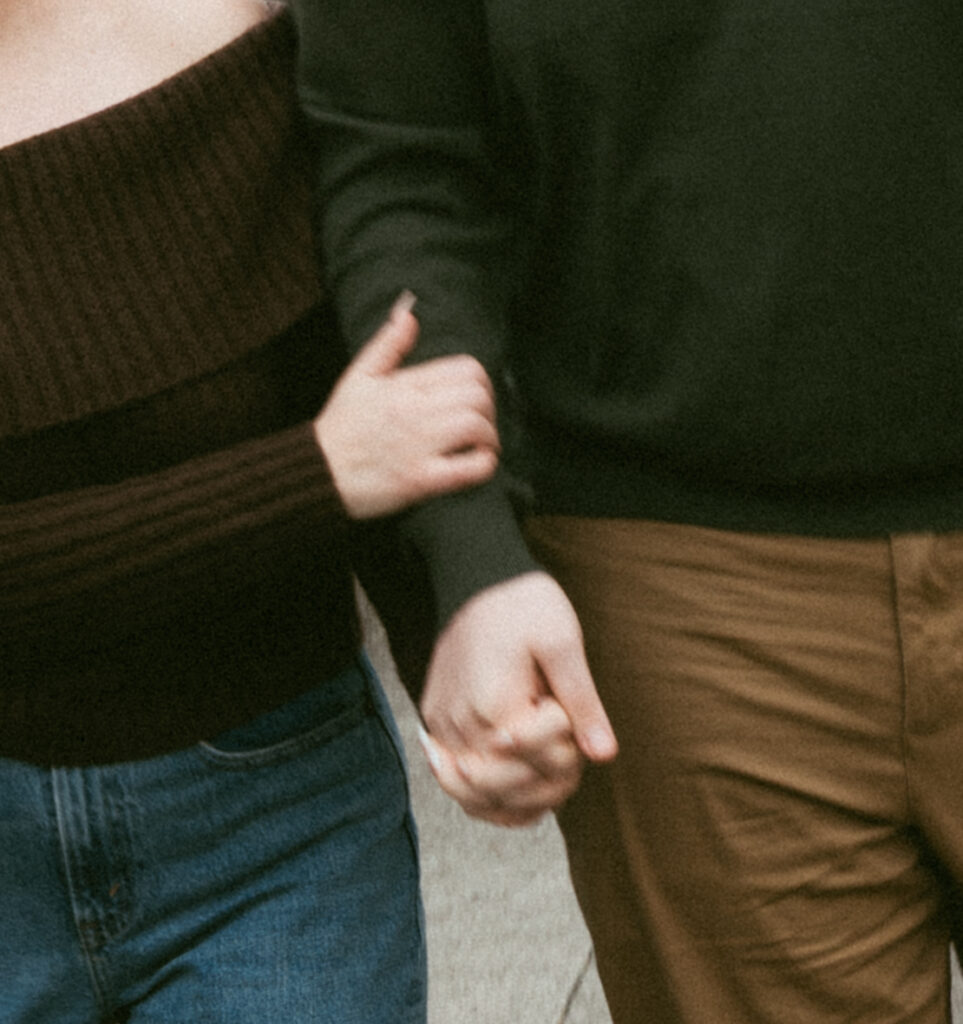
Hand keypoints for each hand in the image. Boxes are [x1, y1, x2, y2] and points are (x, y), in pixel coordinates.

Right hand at [315, 293, 498, 518]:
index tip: (475, 400)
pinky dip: (483, 465)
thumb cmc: (341, 427)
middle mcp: (414, 412)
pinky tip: (477, 463)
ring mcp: (418, 446)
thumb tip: (409, 312)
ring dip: (488, 437)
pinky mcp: (420, 480)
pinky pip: (468, 469)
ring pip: (476, 427)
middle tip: (481, 425)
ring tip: (480, 445)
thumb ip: (389, 344)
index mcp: (404, 385)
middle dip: (489, 411)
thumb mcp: (359, 376)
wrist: (317, 472)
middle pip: (477, 397)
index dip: (481, 384)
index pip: (466, 369)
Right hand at [419, 571, 617, 825]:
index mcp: (494, 704)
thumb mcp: (563, 642)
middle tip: (570, 748)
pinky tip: (520, 798)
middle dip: (548, 778)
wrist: (477, 580)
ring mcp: (443, 728)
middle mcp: (461, 725)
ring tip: (551, 784)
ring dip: (519, 799)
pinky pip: (456, 783)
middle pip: (507, 788)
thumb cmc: (524, 605)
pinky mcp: (436, 725)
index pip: (538, 759)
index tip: (567, 711)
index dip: (567, 746)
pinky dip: (488, 799)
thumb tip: (603, 754)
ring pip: (476, 797)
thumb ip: (581, 701)